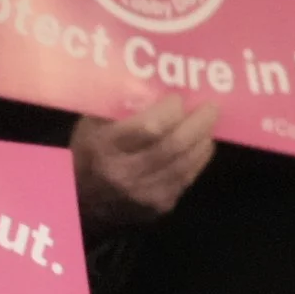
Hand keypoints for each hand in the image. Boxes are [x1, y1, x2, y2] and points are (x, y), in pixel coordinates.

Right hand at [70, 97, 217, 227]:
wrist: (82, 200)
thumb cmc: (90, 150)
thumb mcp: (93, 122)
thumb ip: (120, 104)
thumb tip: (154, 86)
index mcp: (104, 147)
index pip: (149, 127)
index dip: (171, 110)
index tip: (177, 98)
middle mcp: (124, 174)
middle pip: (174, 146)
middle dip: (198, 123)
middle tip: (211, 107)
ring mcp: (144, 194)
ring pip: (185, 164)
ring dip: (203, 140)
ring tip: (209, 124)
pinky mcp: (159, 206)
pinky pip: (187, 179)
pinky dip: (198, 159)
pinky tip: (201, 145)